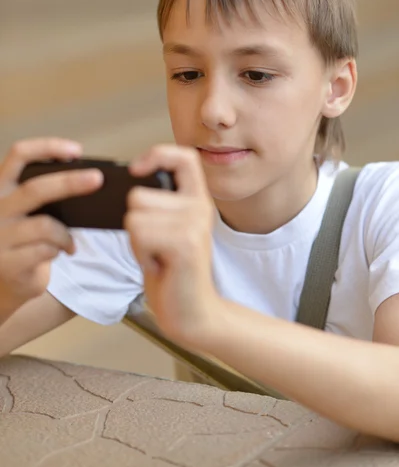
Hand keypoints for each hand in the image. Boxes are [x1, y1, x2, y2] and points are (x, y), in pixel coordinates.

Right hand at [0, 138, 102, 319]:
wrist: (2, 283)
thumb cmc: (22, 241)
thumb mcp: (26, 212)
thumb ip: (43, 197)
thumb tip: (87, 181)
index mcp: (0, 188)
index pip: (18, 155)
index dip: (47, 147)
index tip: (76, 150)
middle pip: (35, 189)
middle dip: (69, 182)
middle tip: (97, 179)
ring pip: (45, 226)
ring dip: (65, 234)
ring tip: (69, 241)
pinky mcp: (6, 263)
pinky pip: (46, 250)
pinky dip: (60, 249)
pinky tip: (62, 252)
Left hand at [126, 144, 220, 348]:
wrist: (191, 312)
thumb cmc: (173, 273)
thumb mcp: (167, 230)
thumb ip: (158, 205)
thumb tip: (130, 182)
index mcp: (196, 200)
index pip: (183, 157)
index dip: (157, 154)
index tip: (136, 169)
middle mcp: (200, 207)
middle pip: (138, 194)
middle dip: (135, 223)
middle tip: (155, 246)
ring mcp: (195, 224)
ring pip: (135, 215)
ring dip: (136, 241)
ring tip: (157, 255)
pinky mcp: (185, 243)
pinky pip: (139, 233)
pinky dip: (139, 253)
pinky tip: (158, 265)